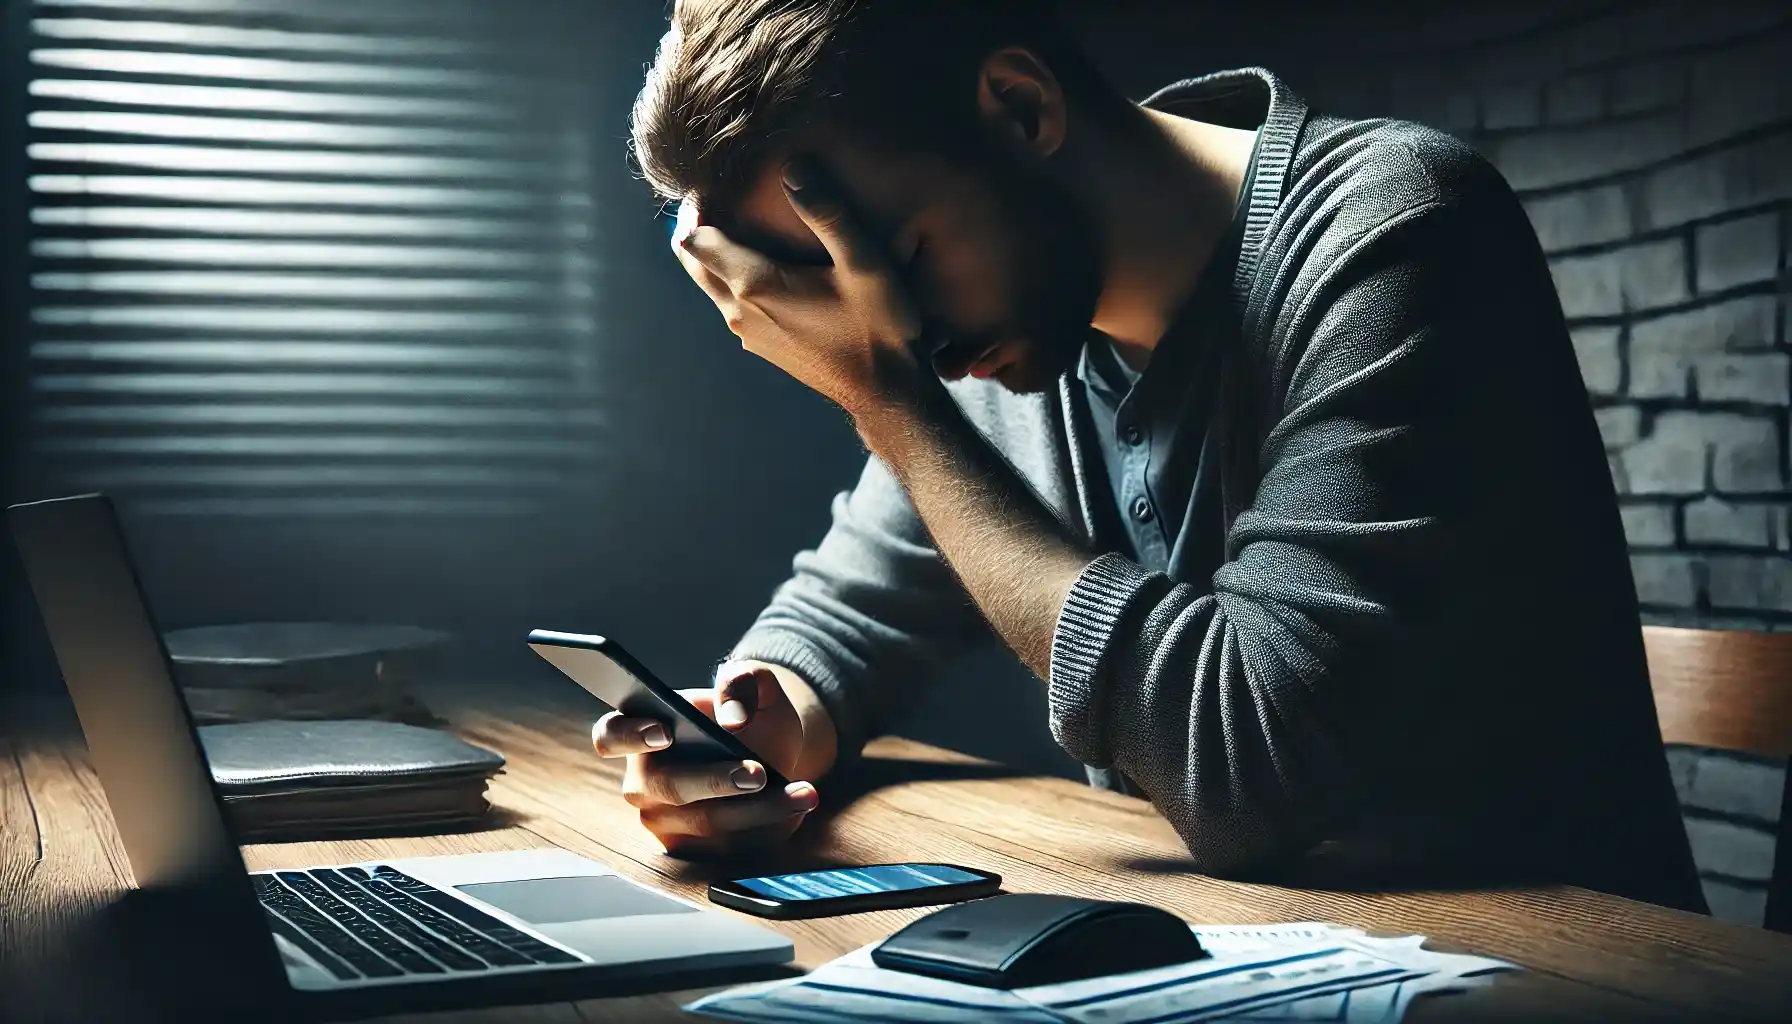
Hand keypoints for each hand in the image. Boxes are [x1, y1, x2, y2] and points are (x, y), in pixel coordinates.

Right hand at [590, 662, 831, 856]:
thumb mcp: (751, 685)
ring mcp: (664, 820)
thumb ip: (740, 682)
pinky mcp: (692, 851)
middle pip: (668, 788)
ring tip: (802, 792)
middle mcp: (644, 780)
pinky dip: (768, 828)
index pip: (611, 735)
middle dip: (714, 782)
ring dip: (758, 810)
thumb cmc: (747, 715)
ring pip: (706, 822)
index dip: (631, 736)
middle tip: (757, 773)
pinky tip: (798, 807)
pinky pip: (728, 847)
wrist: (771, 751)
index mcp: (639, 730)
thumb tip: (733, 717)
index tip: (666, 732)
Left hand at [670, 160, 928, 416]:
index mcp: (755, 285)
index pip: (693, 239)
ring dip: (713, 253)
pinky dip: (731, 278)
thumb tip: (794, 167)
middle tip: (714, 194)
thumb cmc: (880, 327)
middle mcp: (740, 312)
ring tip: (738, 221)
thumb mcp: (865, 264)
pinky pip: (730, 305)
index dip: (694, 206)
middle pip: (691, 262)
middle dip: (694, 225)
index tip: (711, 180)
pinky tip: (764, 264)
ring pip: (708, 285)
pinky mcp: (762, 347)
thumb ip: (829, 214)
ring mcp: (748, 334)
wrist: (887, 393)